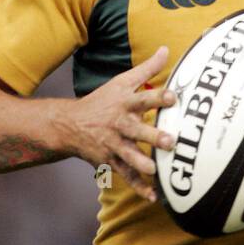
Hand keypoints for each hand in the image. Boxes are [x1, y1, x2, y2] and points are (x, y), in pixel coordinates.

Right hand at [68, 45, 176, 201]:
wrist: (69, 125)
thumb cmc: (103, 101)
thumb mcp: (121, 82)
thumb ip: (147, 69)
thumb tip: (166, 48)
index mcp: (124, 103)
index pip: (143, 98)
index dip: (159, 97)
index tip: (174, 97)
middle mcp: (119, 124)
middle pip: (137, 130)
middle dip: (152, 136)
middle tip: (170, 141)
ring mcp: (114, 144)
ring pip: (129, 156)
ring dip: (142, 163)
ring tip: (155, 170)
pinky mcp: (111, 161)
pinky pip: (126, 175)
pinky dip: (139, 186)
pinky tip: (153, 196)